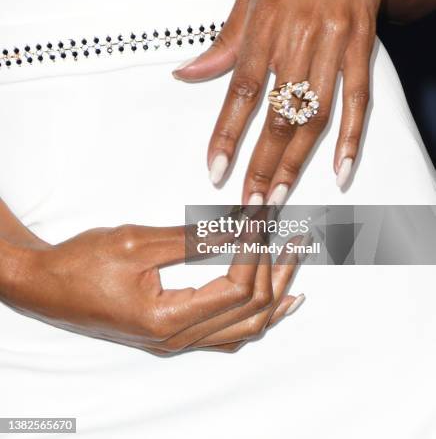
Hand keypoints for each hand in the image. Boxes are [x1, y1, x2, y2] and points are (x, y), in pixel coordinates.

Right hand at [1, 213, 304, 354]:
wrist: (46, 285)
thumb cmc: (81, 262)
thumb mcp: (138, 241)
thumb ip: (193, 238)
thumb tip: (241, 226)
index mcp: (168, 320)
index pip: (236, 288)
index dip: (255, 250)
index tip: (263, 216)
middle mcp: (178, 340)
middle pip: (250, 310)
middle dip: (276, 267)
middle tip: (293, 232)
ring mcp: (177, 341)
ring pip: (247, 326)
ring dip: (274, 290)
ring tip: (296, 257)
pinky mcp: (174, 333)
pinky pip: (230, 333)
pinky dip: (259, 314)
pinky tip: (280, 299)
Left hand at [173, 0, 400, 200]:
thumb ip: (223, 41)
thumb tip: (190, 73)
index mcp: (263, 26)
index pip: (238, 93)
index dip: (226, 137)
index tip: (216, 170)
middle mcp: (297, 38)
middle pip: (277, 115)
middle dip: (260, 164)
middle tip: (250, 201)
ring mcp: (332, 42)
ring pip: (314, 115)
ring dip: (296, 161)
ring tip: (281, 194)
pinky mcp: (361, 42)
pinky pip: (358, 96)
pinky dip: (351, 137)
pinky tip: (341, 168)